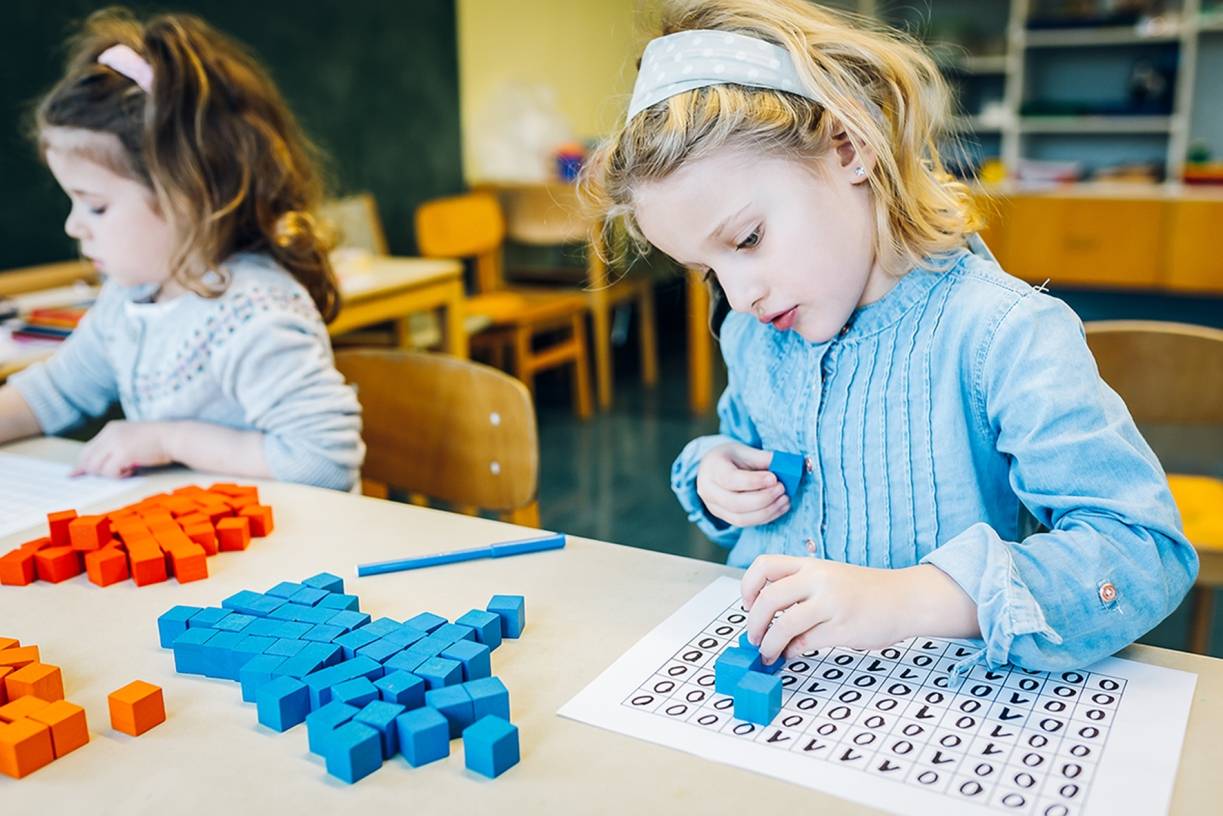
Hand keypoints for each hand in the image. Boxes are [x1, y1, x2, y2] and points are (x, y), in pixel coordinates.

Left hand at [72, 420, 174, 477]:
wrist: (174, 437)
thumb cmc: (157, 442)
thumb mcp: (131, 440)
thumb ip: (114, 448)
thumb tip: (97, 466)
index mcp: (111, 429)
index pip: (87, 448)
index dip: (82, 464)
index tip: (74, 474)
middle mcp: (110, 433)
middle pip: (87, 459)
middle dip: (94, 472)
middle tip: (111, 475)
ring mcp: (116, 442)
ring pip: (96, 467)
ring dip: (110, 474)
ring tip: (126, 470)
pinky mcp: (123, 453)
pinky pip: (110, 472)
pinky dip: (119, 476)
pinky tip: (131, 471)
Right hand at [696, 442, 787, 526]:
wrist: (714, 467)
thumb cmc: (732, 457)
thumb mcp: (745, 451)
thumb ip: (764, 459)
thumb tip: (788, 468)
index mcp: (712, 468)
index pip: (730, 479)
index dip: (754, 481)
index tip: (774, 478)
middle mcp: (708, 490)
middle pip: (735, 503)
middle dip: (763, 499)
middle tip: (782, 489)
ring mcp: (714, 507)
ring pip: (740, 518)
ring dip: (767, 511)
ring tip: (785, 500)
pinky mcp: (724, 517)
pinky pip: (745, 523)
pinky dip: (765, 517)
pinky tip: (779, 508)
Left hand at [740, 557, 979, 663]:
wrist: (905, 599)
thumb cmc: (864, 591)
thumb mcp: (829, 577)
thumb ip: (799, 589)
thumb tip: (764, 617)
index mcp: (811, 564)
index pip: (764, 565)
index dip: (748, 586)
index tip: (748, 605)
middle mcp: (819, 579)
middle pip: (768, 598)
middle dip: (754, 623)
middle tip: (753, 638)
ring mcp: (831, 603)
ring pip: (784, 625)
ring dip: (769, 644)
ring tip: (768, 653)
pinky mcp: (843, 628)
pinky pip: (806, 643)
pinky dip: (793, 651)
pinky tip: (793, 653)